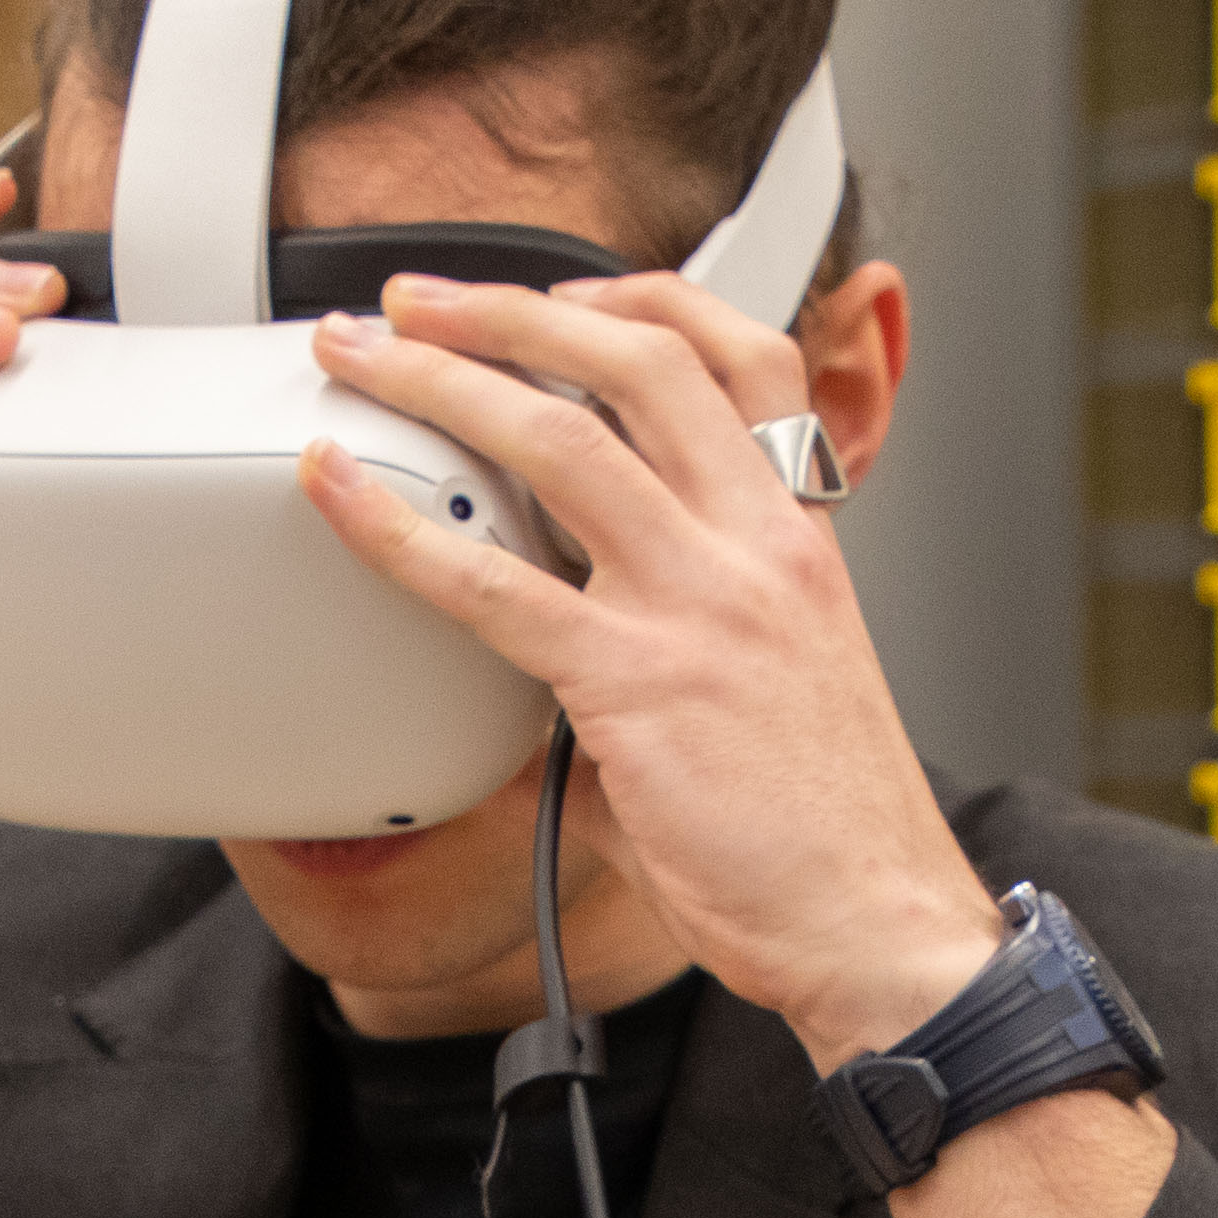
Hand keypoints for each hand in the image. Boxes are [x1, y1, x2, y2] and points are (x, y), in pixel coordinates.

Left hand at [299, 272, 995, 1060]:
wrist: (878, 923)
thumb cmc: (828, 833)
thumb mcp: (777, 691)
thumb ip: (674, 645)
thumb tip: (562, 667)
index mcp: (799, 539)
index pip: (744, 360)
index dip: (646, 302)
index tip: (566, 294)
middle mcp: (756, 546)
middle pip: (638, 362)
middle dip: (509, 310)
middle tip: (416, 300)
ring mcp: (698, 606)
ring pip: (558, 441)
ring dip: (440, 378)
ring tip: (361, 356)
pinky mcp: (636, 683)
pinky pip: (493, 583)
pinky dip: (398, 526)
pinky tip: (339, 493)